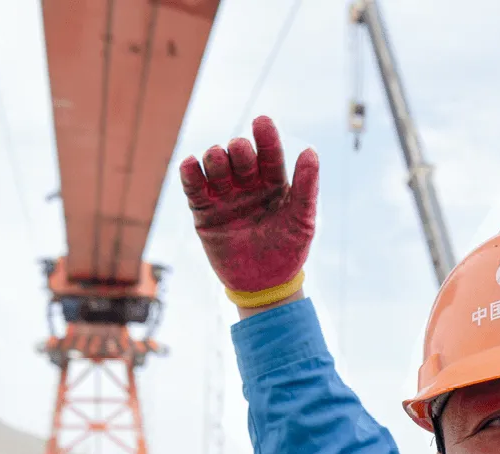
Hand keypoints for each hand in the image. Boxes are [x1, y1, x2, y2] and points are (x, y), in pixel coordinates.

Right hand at [179, 116, 318, 291]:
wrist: (265, 285)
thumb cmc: (289, 251)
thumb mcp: (303, 221)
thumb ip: (307, 188)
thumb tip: (310, 151)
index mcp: (275, 183)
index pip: (269, 152)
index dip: (265, 136)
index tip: (261, 122)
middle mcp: (249, 185)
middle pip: (238, 152)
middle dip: (239, 150)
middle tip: (241, 158)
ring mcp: (226, 196)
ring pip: (215, 163)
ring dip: (215, 157)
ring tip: (219, 163)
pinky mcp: (204, 212)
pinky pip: (192, 186)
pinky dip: (189, 172)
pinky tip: (191, 165)